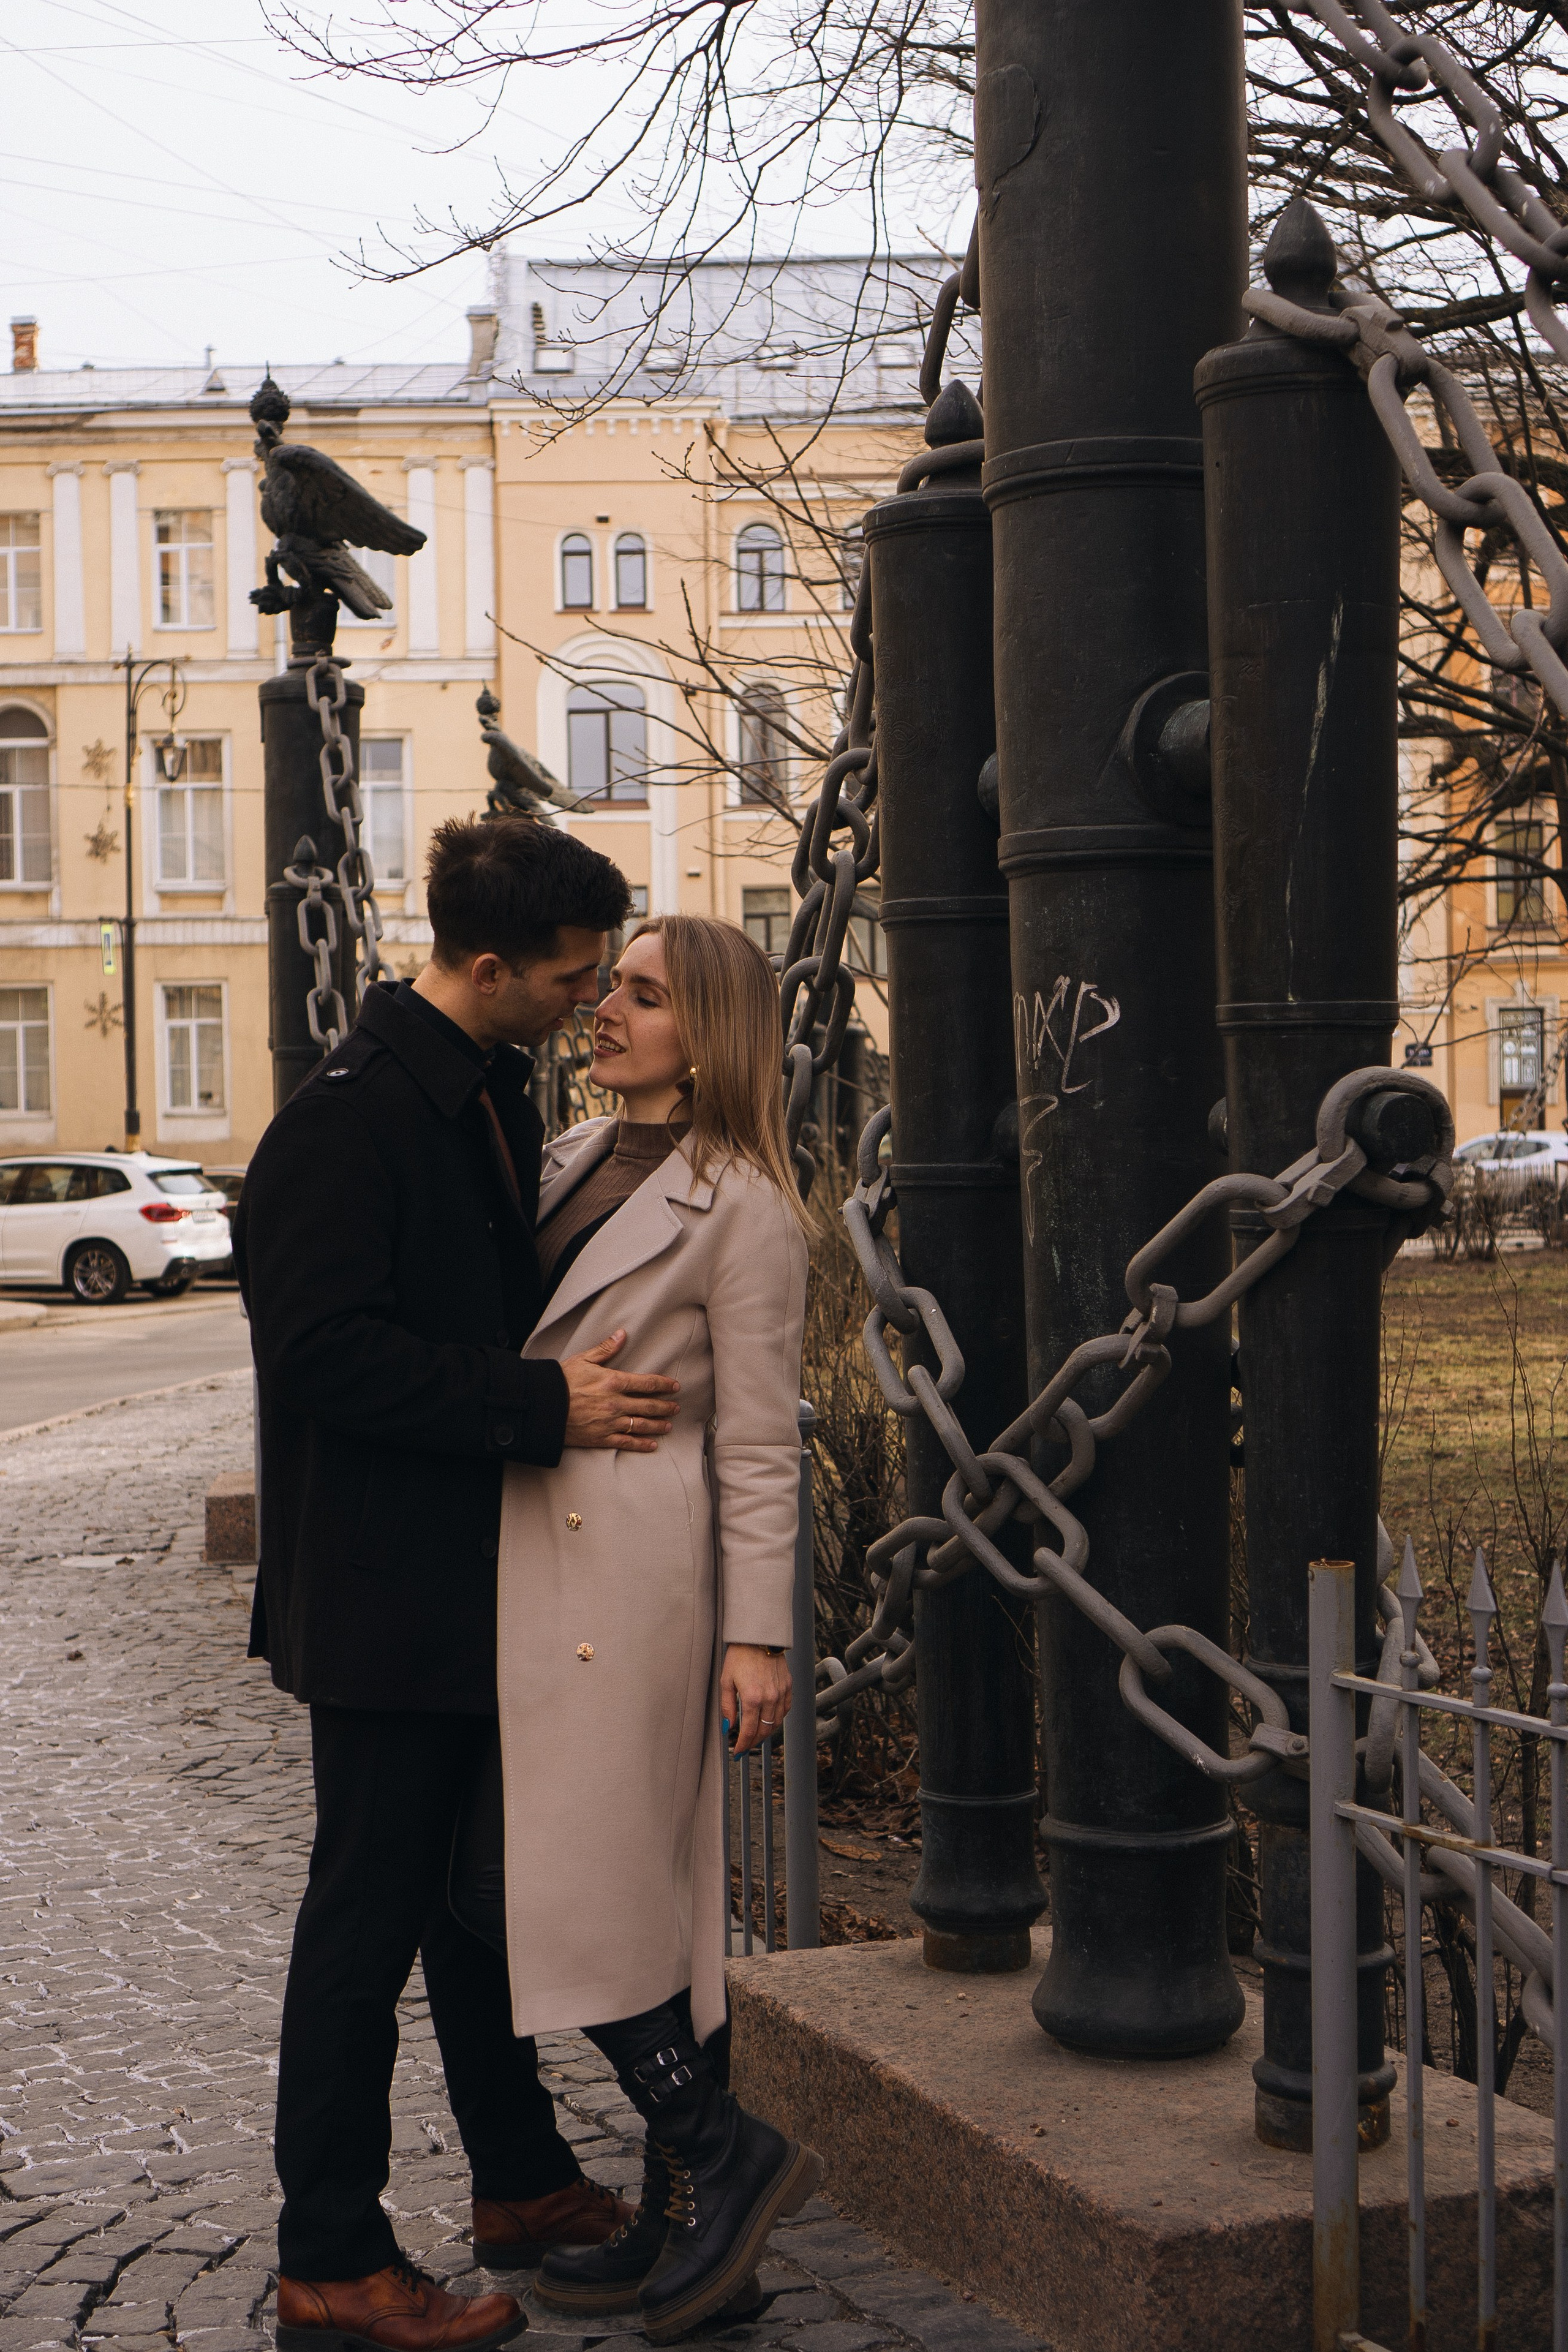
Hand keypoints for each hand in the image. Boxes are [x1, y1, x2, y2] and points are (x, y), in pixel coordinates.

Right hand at [561, 1329, 679, 1451]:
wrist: (543, 1407)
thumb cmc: (562, 1381)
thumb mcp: (583, 1359)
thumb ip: (606, 1348)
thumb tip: (622, 1334)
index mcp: (613, 1382)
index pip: (647, 1383)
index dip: (664, 1385)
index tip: (675, 1387)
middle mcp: (616, 1403)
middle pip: (648, 1406)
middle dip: (665, 1407)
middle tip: (676, 1408)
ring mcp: (610, 1422)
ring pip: (641, 1425)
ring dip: (658, 1425)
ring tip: (668, 1425)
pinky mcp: (601, 1438)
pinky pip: (627, 1442)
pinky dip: (641, 1444)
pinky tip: (652, 1444)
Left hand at [722, 1644, 791, 1754]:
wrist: (758, 1637)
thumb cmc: (739, 1656)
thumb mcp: (726, 1681)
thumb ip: (728, 1707)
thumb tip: (728, 1727)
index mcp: (752, 1698)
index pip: (749, 1731)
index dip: (743, 1745)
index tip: (737, 1752)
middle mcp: (770, 1698)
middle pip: (764, 1731)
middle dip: (754, 1742)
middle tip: (745, 1747)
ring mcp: (781, 1692)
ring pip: (777, 1722)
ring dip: (766, 1733)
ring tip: (756, 1736)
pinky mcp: (788, 1685)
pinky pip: (786, 1709)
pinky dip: (778, 1718)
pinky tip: (770, 1720)